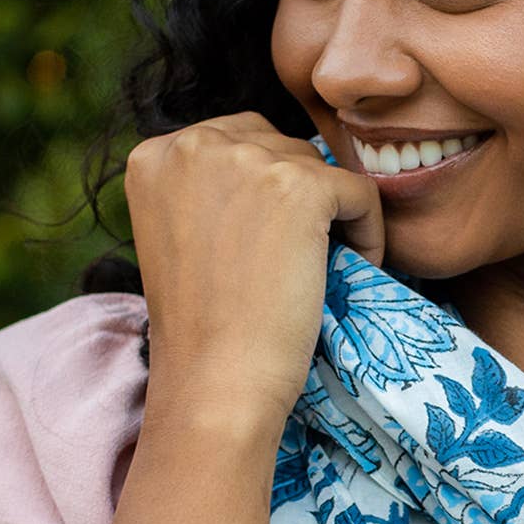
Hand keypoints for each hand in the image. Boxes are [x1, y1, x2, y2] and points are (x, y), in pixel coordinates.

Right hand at [124, 111, 384, 430]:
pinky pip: (361, 191)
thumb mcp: (182, 236)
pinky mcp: (299, 186)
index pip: (233, 142)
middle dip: (298, 197)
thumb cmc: (203, 328)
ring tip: (323, 269)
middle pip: (277, 146)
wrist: (216, 381)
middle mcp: (192, 144)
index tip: (270, 242)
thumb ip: (211, 190)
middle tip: (302, 258)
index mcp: (154, 155)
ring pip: (320, 167)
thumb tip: (279, 168)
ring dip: (332, 214)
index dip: (263, 191)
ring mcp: (246, 160)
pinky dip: (369, 230)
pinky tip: (355, 267)